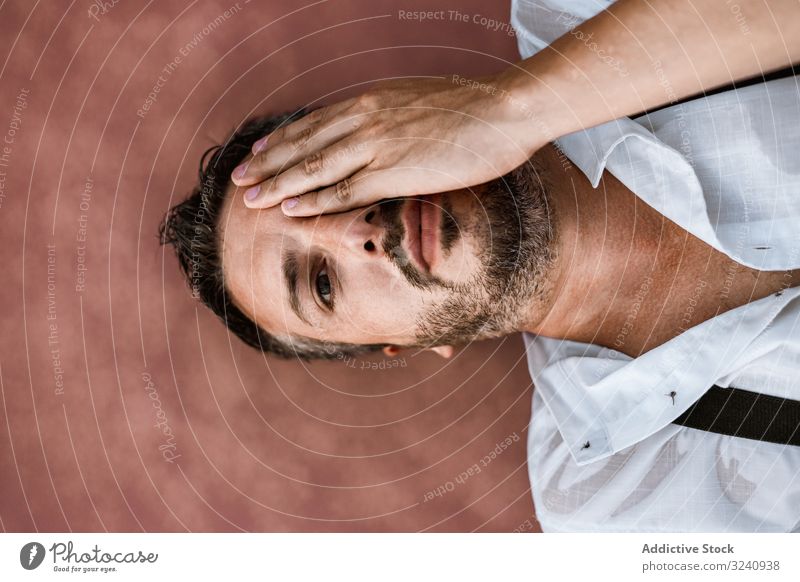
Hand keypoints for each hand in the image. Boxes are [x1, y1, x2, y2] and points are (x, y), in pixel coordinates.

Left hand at [230, 72, 544, 214]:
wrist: (505, 110)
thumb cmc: (473, 109)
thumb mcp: (422, 101)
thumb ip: (394, 116)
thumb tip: (384, 128)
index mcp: (371, 99)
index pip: (314, 121)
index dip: (282, 138)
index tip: (258, 149)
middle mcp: (364, 118)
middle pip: (303, 143)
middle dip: (266, 162)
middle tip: (238, 177)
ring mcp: (376, 145)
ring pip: (314, 168)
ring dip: (277, 183)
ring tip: (250, 198)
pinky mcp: (393, 172)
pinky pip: (342, 191)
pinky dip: (312, 201)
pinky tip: (289, 209)